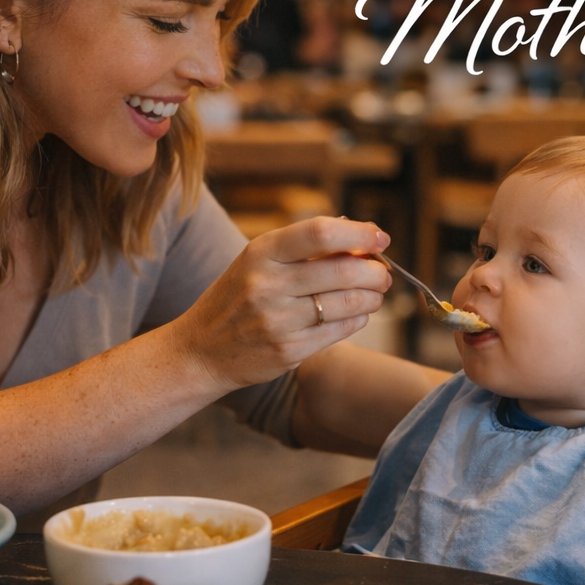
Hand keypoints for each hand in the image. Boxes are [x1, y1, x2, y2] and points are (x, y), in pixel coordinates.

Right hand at [171, 217, 391, 389]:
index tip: (380, 238)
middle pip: (343, 270)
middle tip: (383, 273)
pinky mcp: (289, 351)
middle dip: (375, 271)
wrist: (201, 350)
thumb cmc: (238, 297)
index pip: (320, 232)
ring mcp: (278, 321)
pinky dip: (357, 319)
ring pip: (348, 303)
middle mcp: (268, 285)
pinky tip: (357, 314)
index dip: (359, 234)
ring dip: (372, 297)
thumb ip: (303, 247)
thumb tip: (359, 235)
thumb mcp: (258, 262)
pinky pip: (339, 330)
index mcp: (261, 252)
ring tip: (374, 294)